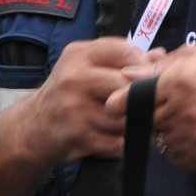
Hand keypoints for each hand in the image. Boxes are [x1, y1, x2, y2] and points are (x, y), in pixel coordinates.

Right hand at [9, 37, 151, 164]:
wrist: (34, 127)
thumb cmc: (69, 92)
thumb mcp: (88, 67)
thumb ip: (123, 60)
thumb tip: (161, 55)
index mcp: (79, 54)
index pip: (126, 51)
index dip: (142, 64)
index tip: (143, 77)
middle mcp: (74, 78)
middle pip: (127, 85)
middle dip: (139, 97)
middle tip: (144, 104)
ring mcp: (74, 108)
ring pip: (125, 117)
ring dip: (133, 123)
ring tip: (129, 122)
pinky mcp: (77, 135)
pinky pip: (116, 142)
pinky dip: (122, 143)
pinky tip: (116, 139)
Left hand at [107, 45, 195, 170]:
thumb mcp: (195, 55)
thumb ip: (158, 67)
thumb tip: (125, 76)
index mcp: (176, 83)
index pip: (131, 101)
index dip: (122, 103)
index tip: (120, 105)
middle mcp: (182, 113)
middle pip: (144, 125)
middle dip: (149, 117)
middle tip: (168, 108)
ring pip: (162, 144)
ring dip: (167, 134)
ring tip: (190, 120)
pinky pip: (180, 159)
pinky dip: (183, 150)